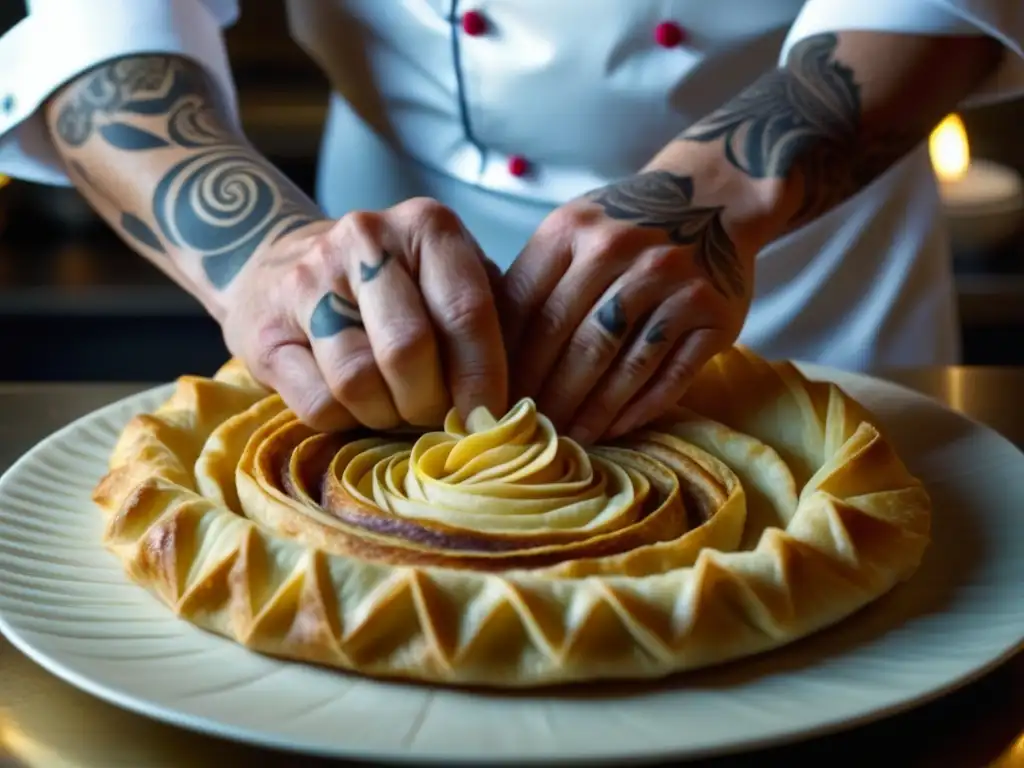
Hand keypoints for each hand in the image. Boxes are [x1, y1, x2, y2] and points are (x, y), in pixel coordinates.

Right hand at [221, 197, 507, 431]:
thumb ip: (491, 320)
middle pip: (409, 351)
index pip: (467, 312)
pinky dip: (344, 421)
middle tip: (435, 415)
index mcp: (428, 226)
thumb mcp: (449, 282)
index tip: (491, 418)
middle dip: (430, 402)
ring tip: (394, 407)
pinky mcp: (265, 329)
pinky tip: (353, 404)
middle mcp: (366, 238)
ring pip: (359, 381)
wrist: (280, 265)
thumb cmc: (393, 288)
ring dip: (385, 414)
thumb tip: (526, 396)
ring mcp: (308, 279)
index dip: (483, 378)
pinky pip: (317, 403)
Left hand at [501, 170, 752, 443]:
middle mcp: (623, 251)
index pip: (528, 310)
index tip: (496, 401)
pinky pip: (670, 374)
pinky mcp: (715, 314)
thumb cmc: (624, 226)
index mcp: (573, 230)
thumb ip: (534, 281)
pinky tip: (616, 428)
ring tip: (570, 439)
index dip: (509, 364)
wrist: (713, 196)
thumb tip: (485, 354)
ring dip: (590, 411)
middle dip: (546, 396)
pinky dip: (639, 408)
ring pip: (620, 364)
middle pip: (571, 342)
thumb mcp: (573, 232)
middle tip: (530, 432)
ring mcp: (674, 282)